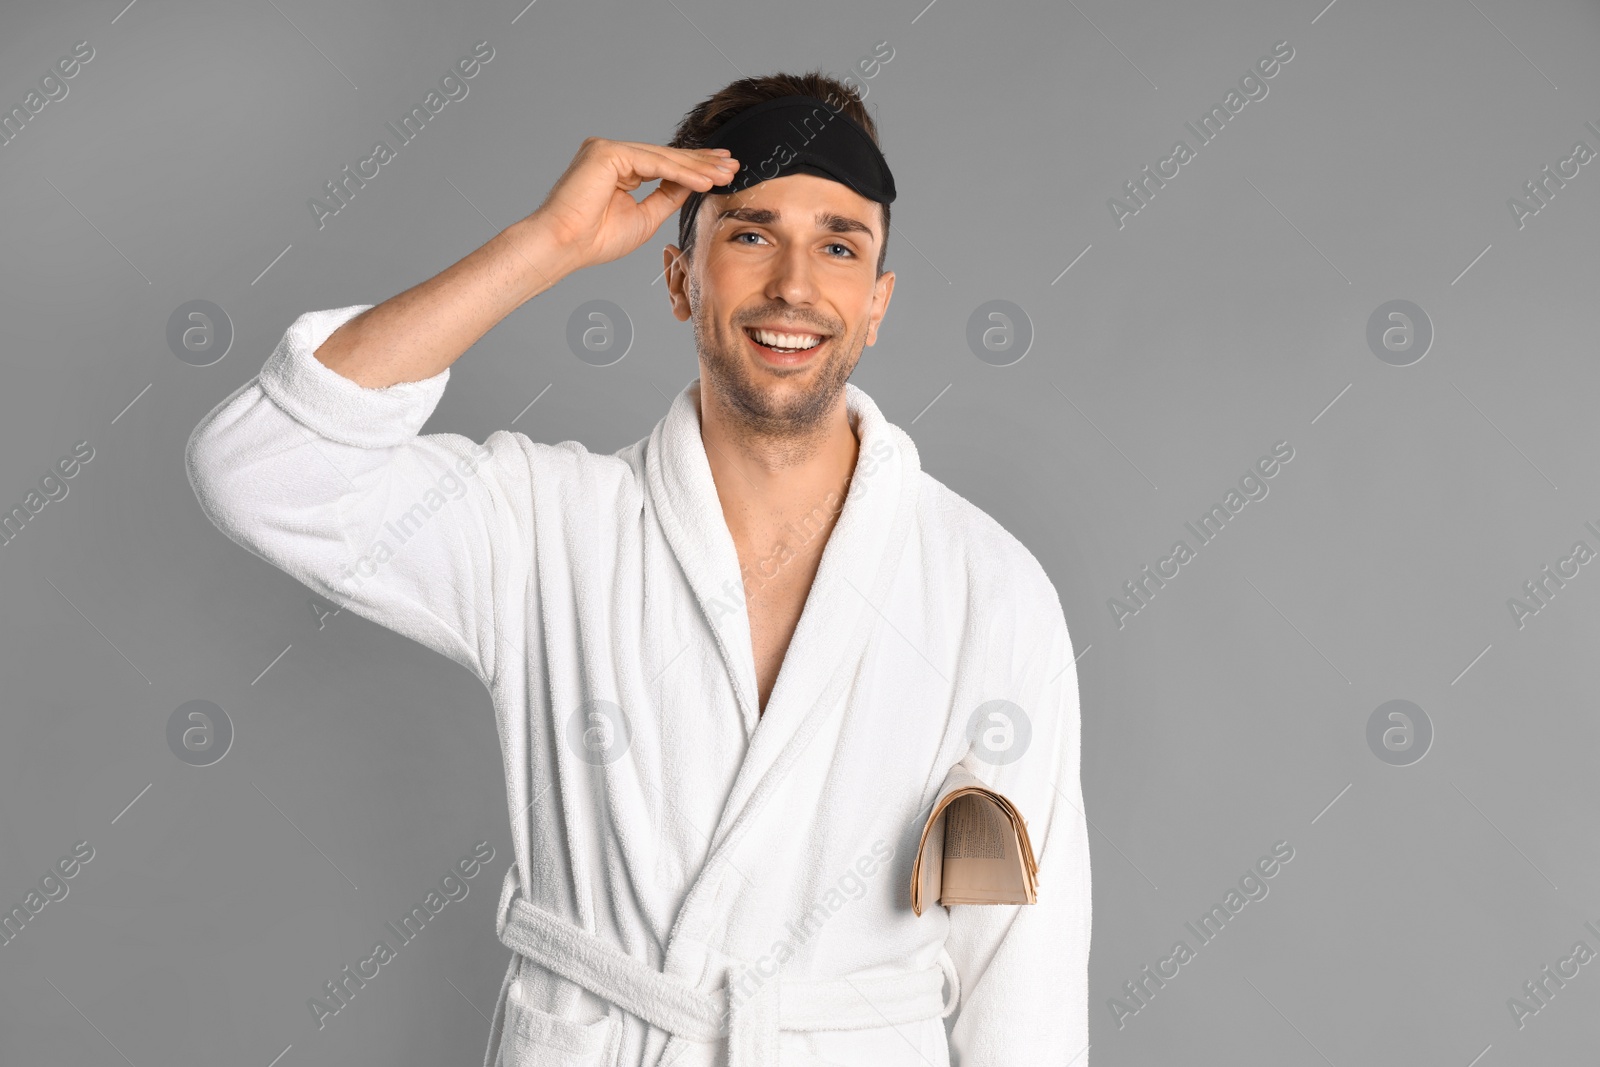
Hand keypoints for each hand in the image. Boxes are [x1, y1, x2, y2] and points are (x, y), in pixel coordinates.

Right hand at [531, 138, 737, 271]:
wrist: (563, 246)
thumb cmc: (595, 240)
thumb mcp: (644, 218)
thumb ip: (667, 198)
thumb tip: (694, 185)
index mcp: (619, 169)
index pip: (664, 166)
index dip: (694, 169)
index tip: (722, 173)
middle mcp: (612, 154)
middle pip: (666, 157)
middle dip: (702, 163)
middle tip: (734, 165)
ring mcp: (608, 149)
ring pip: (663, 158)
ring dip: (697, 168)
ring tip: (726, 174)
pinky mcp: (607, 152)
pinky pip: (652, 162)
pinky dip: (681, 172)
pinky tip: (704, 181)